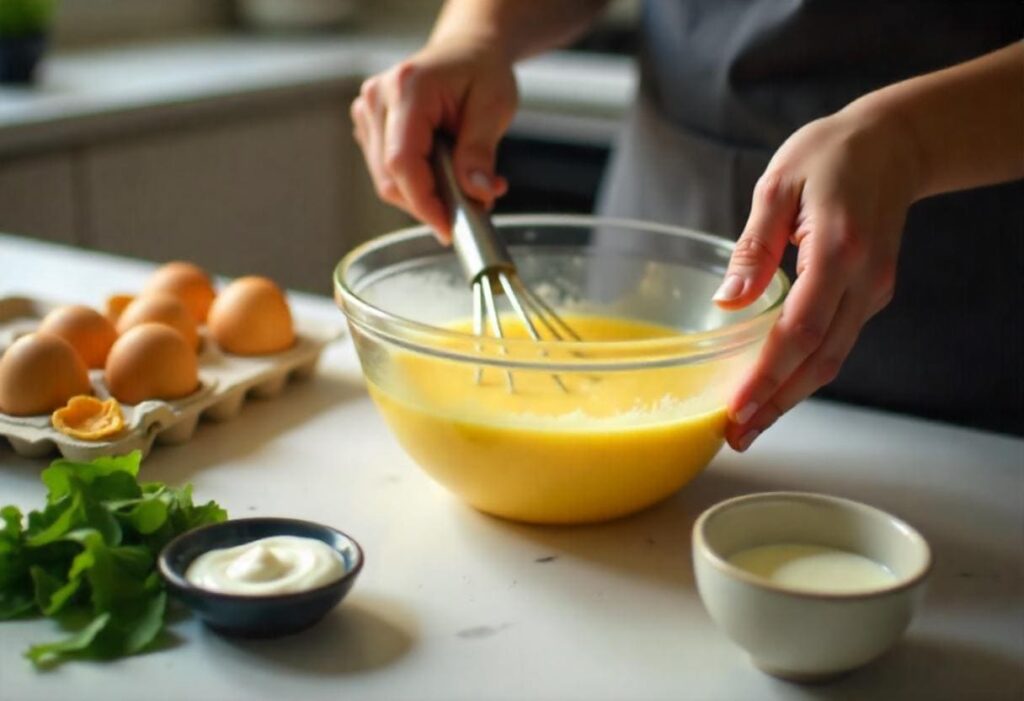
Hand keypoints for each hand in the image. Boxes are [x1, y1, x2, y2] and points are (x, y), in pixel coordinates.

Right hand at [350, 37, 517, 240]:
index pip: (402, 160)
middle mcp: (377, 98)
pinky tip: (445, 174)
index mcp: (407, 88)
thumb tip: (476, 193)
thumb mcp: (494, 106)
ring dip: (427, 196)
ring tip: (467, 186)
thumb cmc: (481, 71)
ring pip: (388, 181)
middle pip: (391, 177)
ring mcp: (368, 113)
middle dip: (431, 203)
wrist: (467, 52)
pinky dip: (419, 185)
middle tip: (473, 206)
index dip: (423, 202)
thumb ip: (480, 151)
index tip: (448, 227)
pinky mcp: (370, 128)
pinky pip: (389, 173)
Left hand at [713, 104, 922, 450]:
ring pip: (832, 358)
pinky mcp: (870, 294)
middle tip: (737, 436)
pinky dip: (805, 371)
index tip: (738, 408)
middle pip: (820, 359)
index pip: (801, 330)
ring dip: (791, 396)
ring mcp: (872, 290)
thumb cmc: (829, 154)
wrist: (894, 143)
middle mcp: (862, 279)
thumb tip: (727, 302)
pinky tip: (776, 386)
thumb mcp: (778, 185)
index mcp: (838, 250)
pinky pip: (837, 342)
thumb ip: (753, 247)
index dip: (769, 375)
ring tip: (750, 424)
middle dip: (777, 403)